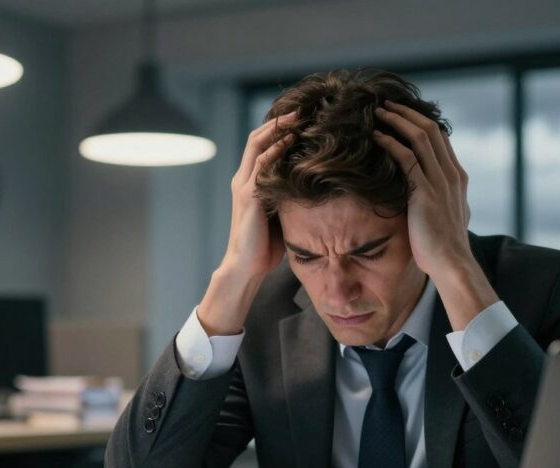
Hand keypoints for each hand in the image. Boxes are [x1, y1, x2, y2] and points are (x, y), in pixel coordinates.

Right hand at [222, 112, 295, 278]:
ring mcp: (243, 186)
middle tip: (303, 108)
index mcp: (250, 181)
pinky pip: (260, 166)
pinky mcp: (248, 197)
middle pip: (258, 136)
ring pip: (257, 145)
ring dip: (278, 128)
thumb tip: (316, 183)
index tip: (303, 115)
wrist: (246, 267)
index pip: (262, 143)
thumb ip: (288, 194)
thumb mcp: (280, 211)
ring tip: (300, 116)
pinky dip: (274, 150)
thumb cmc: (266, 244)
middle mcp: (243, 178)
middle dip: (280, 120)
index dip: (279, 127)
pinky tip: (290, 140)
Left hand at [374, 101, 497, 330]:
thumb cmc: (444, 246)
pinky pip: (406, 158)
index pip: (440, 138)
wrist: (451, 263)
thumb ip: (441, 199)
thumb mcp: (448, 216)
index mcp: (457, 177)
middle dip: (407, 114)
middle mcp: (451, 173)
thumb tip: (430, 195)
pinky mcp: (425, 191)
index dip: (421, 122)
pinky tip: (376, 138)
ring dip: (397, 122)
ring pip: (419, 138)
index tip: (402, 114)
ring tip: (378, 113)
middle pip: (431, 130)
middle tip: (387, 105)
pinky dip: (390, 144)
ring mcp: (440, 181)